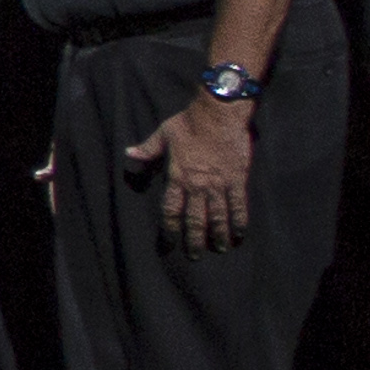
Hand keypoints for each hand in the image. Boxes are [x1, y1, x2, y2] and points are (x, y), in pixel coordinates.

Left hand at [124, 94, 256, 251]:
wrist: (219, 113)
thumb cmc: (189, 122)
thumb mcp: (164, 134)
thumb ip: (148, 149)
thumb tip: (129, 153)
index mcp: (177, 177)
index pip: (170, 211)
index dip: (170, 229)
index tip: (170, 244)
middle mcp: (197, 186)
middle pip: (195, 220)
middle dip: (194, 240)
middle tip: (194, 256)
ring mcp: (219, 185)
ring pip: (218, 217)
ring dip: (218, 236)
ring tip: (219, 250)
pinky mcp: (237, 180)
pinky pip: (238, 205)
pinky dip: (239, 222)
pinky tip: (239, 235)